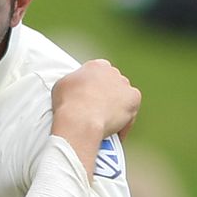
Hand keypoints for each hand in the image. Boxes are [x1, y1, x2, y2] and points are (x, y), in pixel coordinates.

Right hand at [51, 59, 140, 174]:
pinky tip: (113, 131)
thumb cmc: (67, 104)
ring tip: (105, 123)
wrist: (80, 119)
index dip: (94, 86)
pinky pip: (130, 111)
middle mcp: (112, 71)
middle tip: (97, 110)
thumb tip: (76, 88)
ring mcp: (124, 84)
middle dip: (107, 95)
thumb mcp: (62, 85)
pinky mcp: (134, 99)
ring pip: (122, 97)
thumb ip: (74, 82)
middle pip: (112, 83)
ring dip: (116, 107)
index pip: (99, 73)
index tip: (89, 96)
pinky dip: (124, 122)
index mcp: (95, 66)